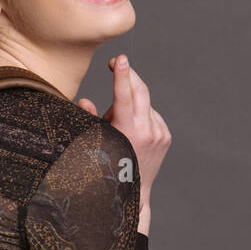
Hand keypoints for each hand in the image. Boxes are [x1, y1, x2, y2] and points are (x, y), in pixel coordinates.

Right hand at [78, 56, 170, 219]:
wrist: (134, 191)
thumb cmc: (108, 166)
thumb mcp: (96, 142)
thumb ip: (90, 119)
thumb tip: (85, 100)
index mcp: (128, 131)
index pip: (125, 96)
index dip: (122, 75)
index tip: (119, 58)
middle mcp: (147, 130)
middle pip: (140, 90)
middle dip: (128, 75)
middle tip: (117, 64)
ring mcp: (160, 132)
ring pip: (145, 103)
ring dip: (132, 103)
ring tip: (120, 123)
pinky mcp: (166, 135)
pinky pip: (152, 115)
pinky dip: (142, 115)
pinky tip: (134, 131)